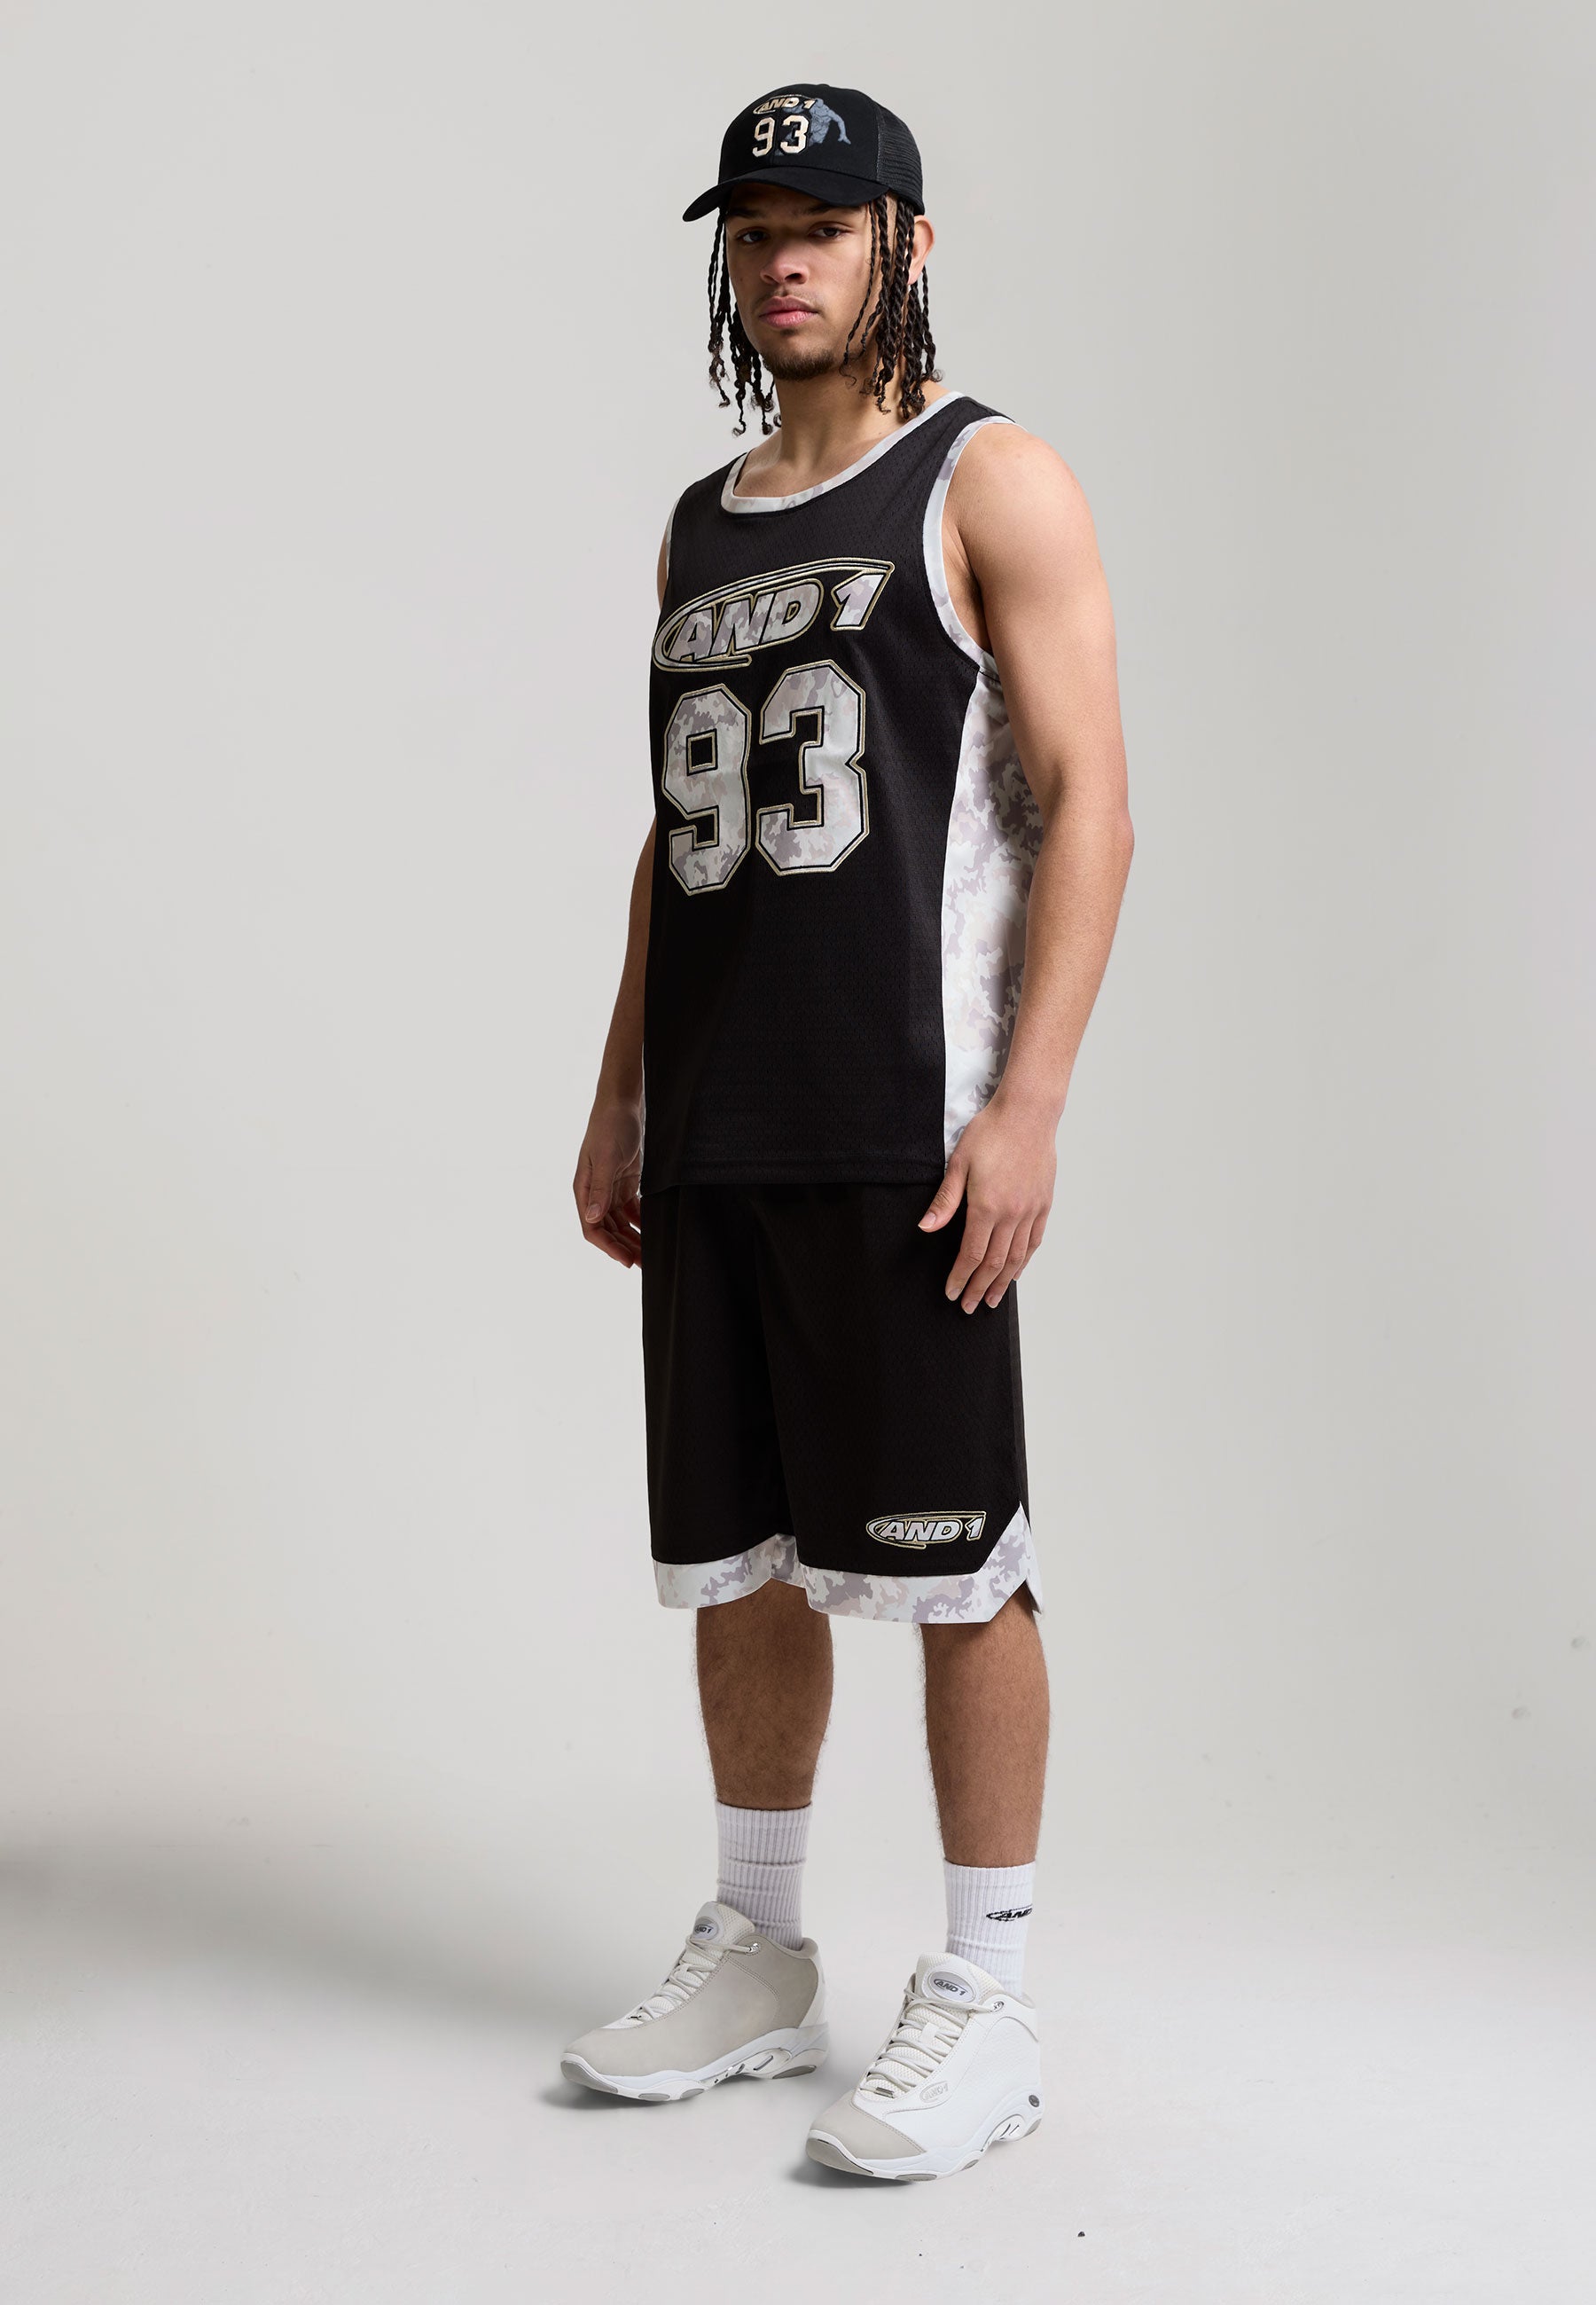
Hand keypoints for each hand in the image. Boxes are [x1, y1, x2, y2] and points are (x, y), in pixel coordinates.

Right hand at [573, 1097, 642, 1268]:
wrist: (622, 1103)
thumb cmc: (610, 1126)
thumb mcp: (607, 1158)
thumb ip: (601, 1188)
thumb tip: (593, 1218)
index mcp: (584, 1189)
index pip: (592, 1228)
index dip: (609, 1247)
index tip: (627, 1261)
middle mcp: (595, 1193)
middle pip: (608, 1230)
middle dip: (625, 1248)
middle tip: (645, 1263)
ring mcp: (610, 1188)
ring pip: (620, 1223)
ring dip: (633, 1238)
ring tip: (650, 1253)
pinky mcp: (624, 1182)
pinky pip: (631, 1210)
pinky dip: (641, 1222)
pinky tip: (653, 1231)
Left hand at [919, 1097, 1055, 1310]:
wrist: (1028, 1113)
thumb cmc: (991, 1133)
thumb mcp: (958, 1163)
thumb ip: (945, 1200)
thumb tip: (927, 1227)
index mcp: (987, 1206)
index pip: (972, 1254)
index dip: (960, 1276)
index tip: (952, 1293)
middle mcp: (1012, 1214)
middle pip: (995, 1262)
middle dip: (979, 1287)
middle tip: (969, 1306)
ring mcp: (1031, 1210)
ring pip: (1017, 1257)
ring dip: (1003, 1282)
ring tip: (991, 1299)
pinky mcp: (1044, 1203)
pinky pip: (1034, 1240)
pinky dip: (1024, 1260)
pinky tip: (1015, 1272)